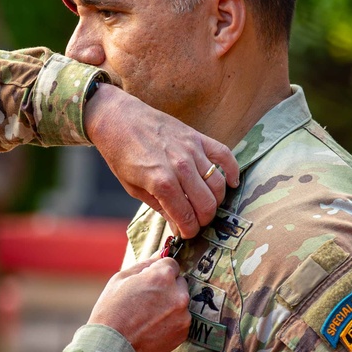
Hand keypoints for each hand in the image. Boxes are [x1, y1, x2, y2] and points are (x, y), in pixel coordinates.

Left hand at [84, 84, 237, 238]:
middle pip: (206, 204)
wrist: (119, 118)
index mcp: (161, 182)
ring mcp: (192, 150)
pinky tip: (231, 183)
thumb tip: (178, 225)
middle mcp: (180, 166)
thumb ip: (159, 206)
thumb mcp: (132, 187)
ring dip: (216, 201)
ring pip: (218, 185)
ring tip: (207, 206)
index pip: (186, 216)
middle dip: (204, 219)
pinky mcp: (198, 137)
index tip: (188, 233)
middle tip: (197, 222)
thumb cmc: (121, 154)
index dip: (189, 230)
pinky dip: (232, 171)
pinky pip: (225, 156)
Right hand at [88, 256, 189, 351]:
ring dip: (170, 304)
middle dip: (167, 287)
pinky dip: (171, 321)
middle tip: (147, 300)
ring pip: (180, 302)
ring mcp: (183, 315)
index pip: (171, 263)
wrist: (112, 346)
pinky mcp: (183, 332)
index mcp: (162, 276)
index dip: (158, 272)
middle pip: (179, 282)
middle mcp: (178, 294)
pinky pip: (181, 319)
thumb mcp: (121, 279)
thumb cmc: (111, 309)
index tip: (147, 282)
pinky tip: (153, 326)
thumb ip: (146, 264)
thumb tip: (162, 253)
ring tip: (148, 316)